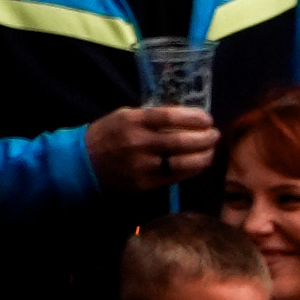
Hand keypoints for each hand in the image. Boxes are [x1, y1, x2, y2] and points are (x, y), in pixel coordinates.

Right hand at [88, 101, 219, 193]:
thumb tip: (186, 116)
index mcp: (133, 121)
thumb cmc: (109, 134)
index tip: (208, 119)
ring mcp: (140, 166)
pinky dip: (191, 171)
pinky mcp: (143, 184)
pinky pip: (174, 178)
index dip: (193, 118)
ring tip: (211, 151)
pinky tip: (199, 164)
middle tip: (215, 135)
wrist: (85, 162)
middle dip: (204, 139)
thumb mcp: (126, 116)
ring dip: (203, 157)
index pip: (170, 117)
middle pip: (180, 141)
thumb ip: (152, 116)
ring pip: (181, 163)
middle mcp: (137, 143)